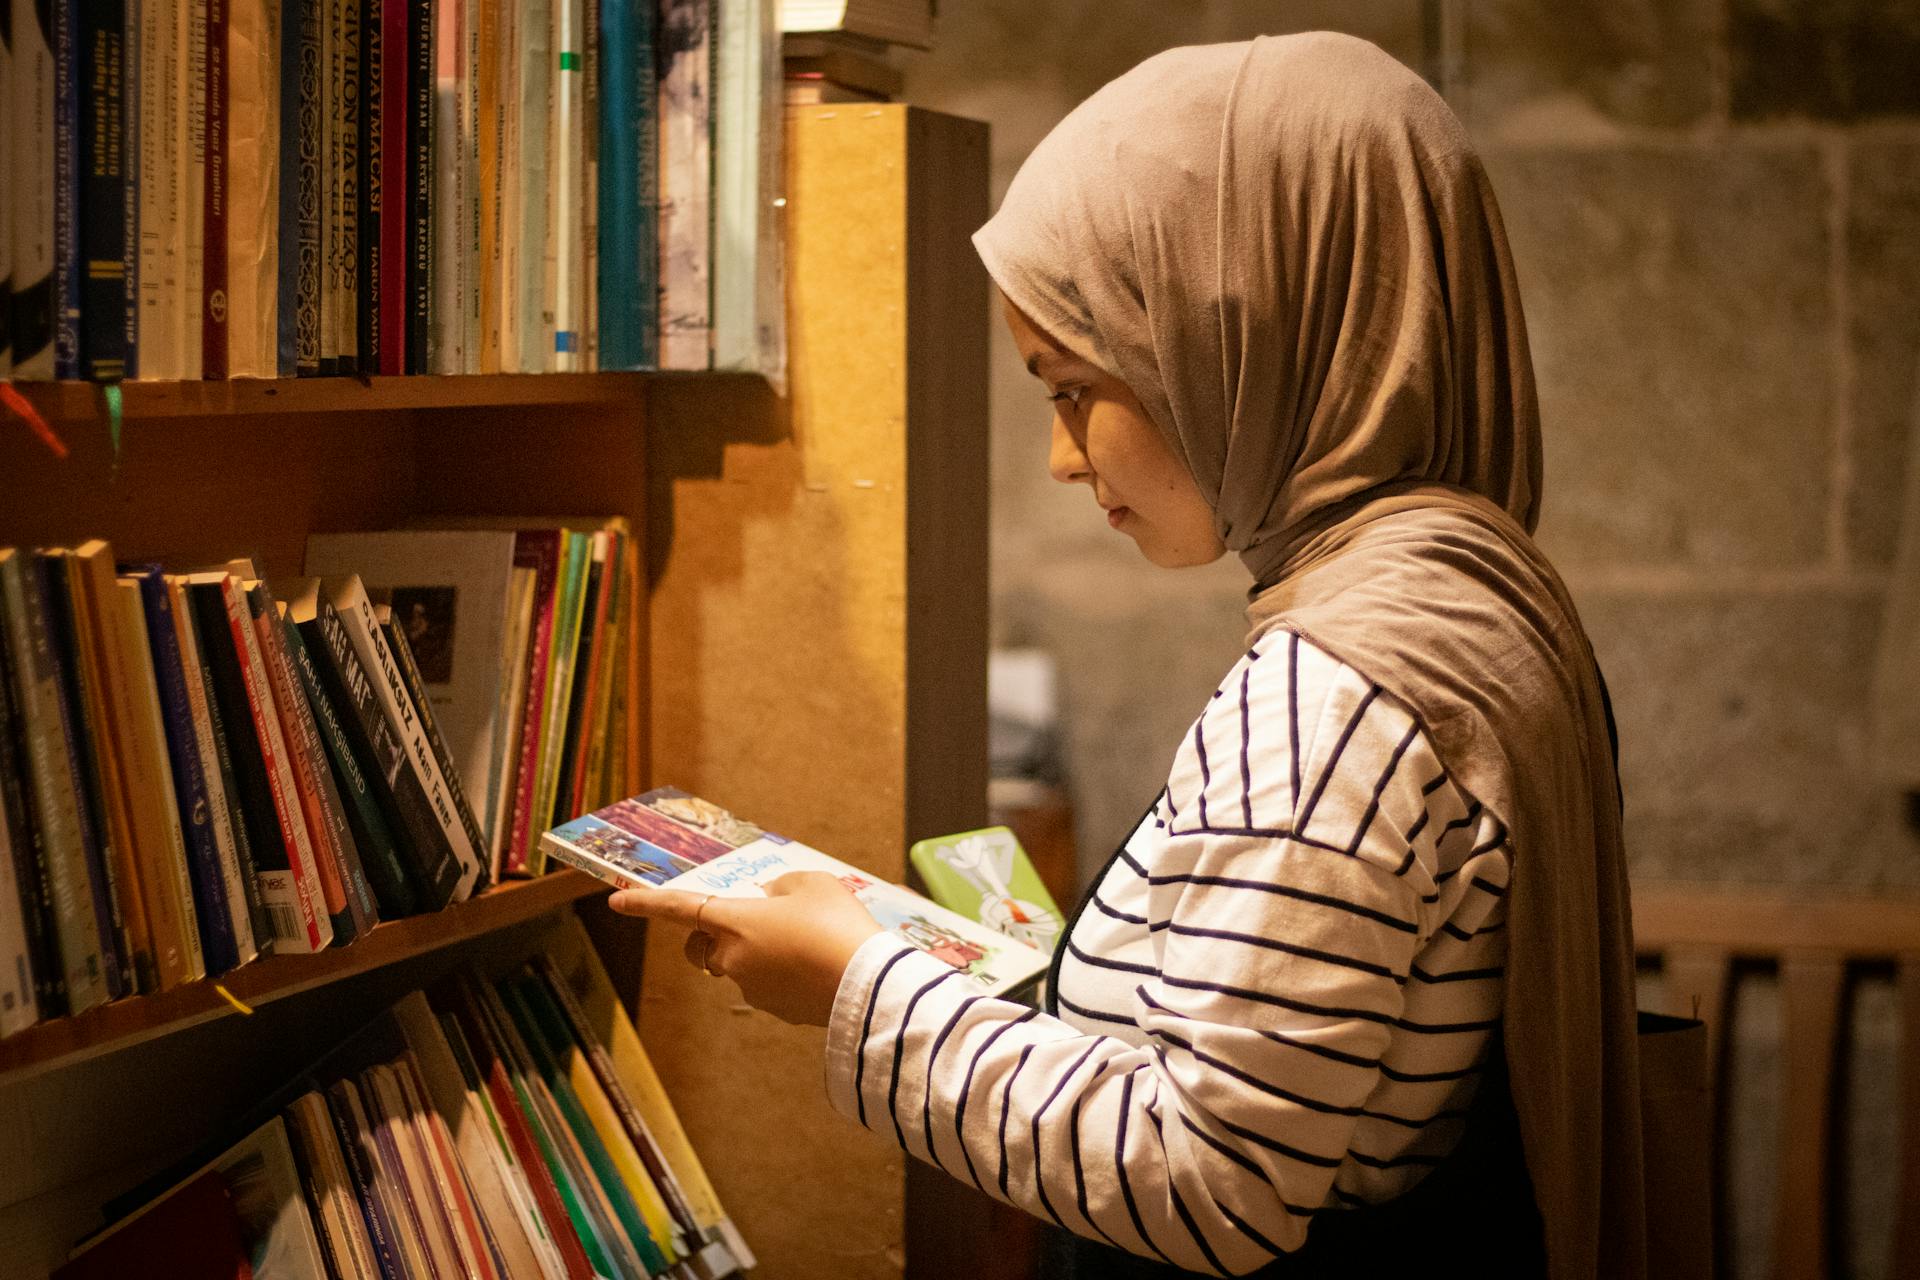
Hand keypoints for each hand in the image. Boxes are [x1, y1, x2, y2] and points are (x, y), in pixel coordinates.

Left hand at [608, 871, 886, 1025]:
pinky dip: (783, 973)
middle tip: (753, 919)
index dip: (644, 903)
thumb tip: (769, 899)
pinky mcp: (777, 1010)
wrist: (868, 984)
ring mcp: (754, 989)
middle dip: (713, 935)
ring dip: (759, 952)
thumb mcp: (812, 884)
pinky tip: (818, 963)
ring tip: (807, 939)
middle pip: (704, 946)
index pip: (678, 909)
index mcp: (734, 922)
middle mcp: (733, 959)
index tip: (614, 899)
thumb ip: (781, 887)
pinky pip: (769, 984)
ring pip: (741, 965)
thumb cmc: (837, 924)